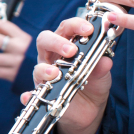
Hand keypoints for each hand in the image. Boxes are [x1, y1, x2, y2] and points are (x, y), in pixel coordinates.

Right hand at [30, 18, 113, 133]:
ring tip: (56, 73)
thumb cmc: (93, 83)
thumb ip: (102, 66)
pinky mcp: (42, 94)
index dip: (75, 25)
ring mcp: (45, 75)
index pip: (66, 28)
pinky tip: (29, 97)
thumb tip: (105, 61)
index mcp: (66, 45)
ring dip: (45, 69)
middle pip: (45, 40)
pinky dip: (28, 95)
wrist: (91, 108)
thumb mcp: (102, 74)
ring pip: (38, 67)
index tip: (88, 29)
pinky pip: (30, 94)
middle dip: (57, 42)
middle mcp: (52, 57)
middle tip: (71, 50)